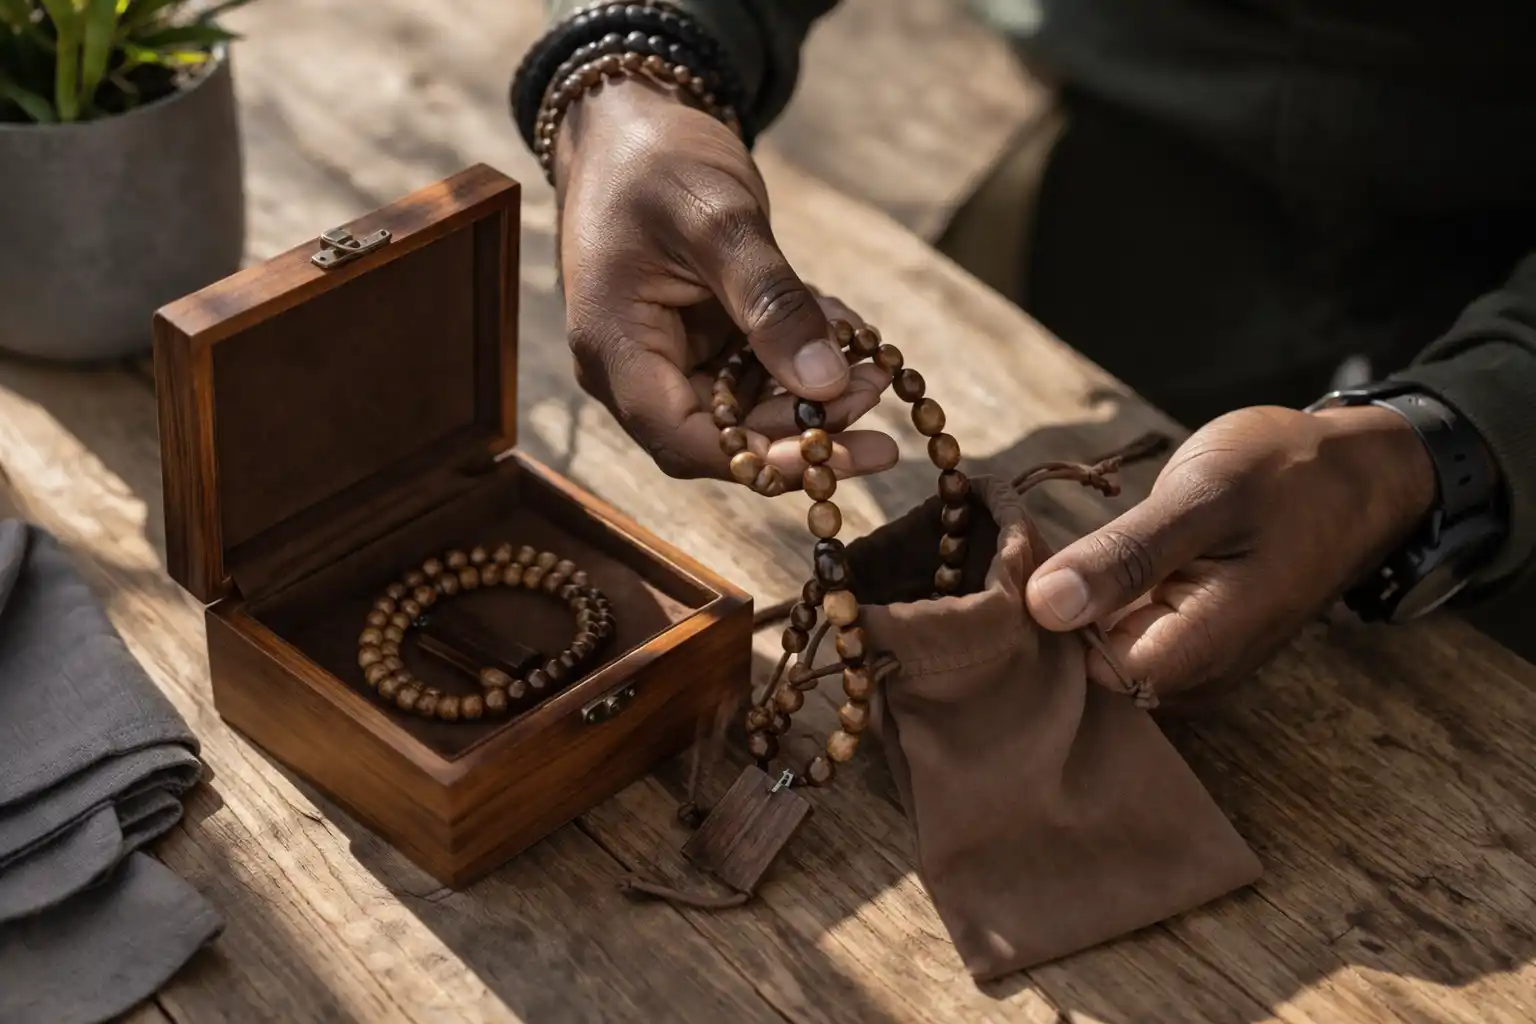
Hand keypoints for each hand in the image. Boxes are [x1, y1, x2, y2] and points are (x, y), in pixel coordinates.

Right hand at [552, 78, 896, 483]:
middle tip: (875, 404)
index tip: (831, 454)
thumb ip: (772, 303)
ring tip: (875, 369)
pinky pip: (756, 373)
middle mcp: (634, 369)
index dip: (758, 459)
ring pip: (745, 412)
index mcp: (615, 349)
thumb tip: (826, 386)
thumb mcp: (719, 220)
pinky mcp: (700, 340)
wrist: (633, 120)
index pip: (683, 440)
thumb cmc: (656, 160)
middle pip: (721, 438)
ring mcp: (668, 356)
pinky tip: (851, 338)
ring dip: (811, 400)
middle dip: (800, 431)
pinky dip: (803, 362)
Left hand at [1024, 405, 1436, 696]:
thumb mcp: (1203, 498)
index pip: (1085, 673)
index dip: (1046, 622)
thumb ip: (1125, 556)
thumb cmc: (1287, 476)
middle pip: (1089, 670)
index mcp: (1202, 650)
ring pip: (1101, 652)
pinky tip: (1088, 558)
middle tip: (1031, 542)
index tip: (1021, 561)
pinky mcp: (1189, 641)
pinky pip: (1123, 635)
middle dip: (1055, 613)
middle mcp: (1197, 675)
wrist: (1356, 474)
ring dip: (1075, 603)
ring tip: (1057, 543)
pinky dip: (1099, 599)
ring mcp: (1195, 662)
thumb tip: (1043, 606)